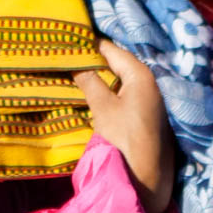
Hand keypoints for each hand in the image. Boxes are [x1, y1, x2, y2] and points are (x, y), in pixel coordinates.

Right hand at [74, 40, 174, 212]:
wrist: (146, 173)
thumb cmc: (125, 136)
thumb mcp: (103, 107)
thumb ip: (90, 82)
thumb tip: (77, 63)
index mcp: (140, 74)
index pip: (112, 50)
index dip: (90, 45)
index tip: (68, 39)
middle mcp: (147, 81)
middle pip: (116, 63)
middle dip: (93, 60)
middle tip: (65, 55)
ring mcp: (146, 97)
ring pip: (118, 78)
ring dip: (98, 75)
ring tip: (71, 70)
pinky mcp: (142, 111)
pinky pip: (120, 91)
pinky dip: (105, 89)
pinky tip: (89, 91)